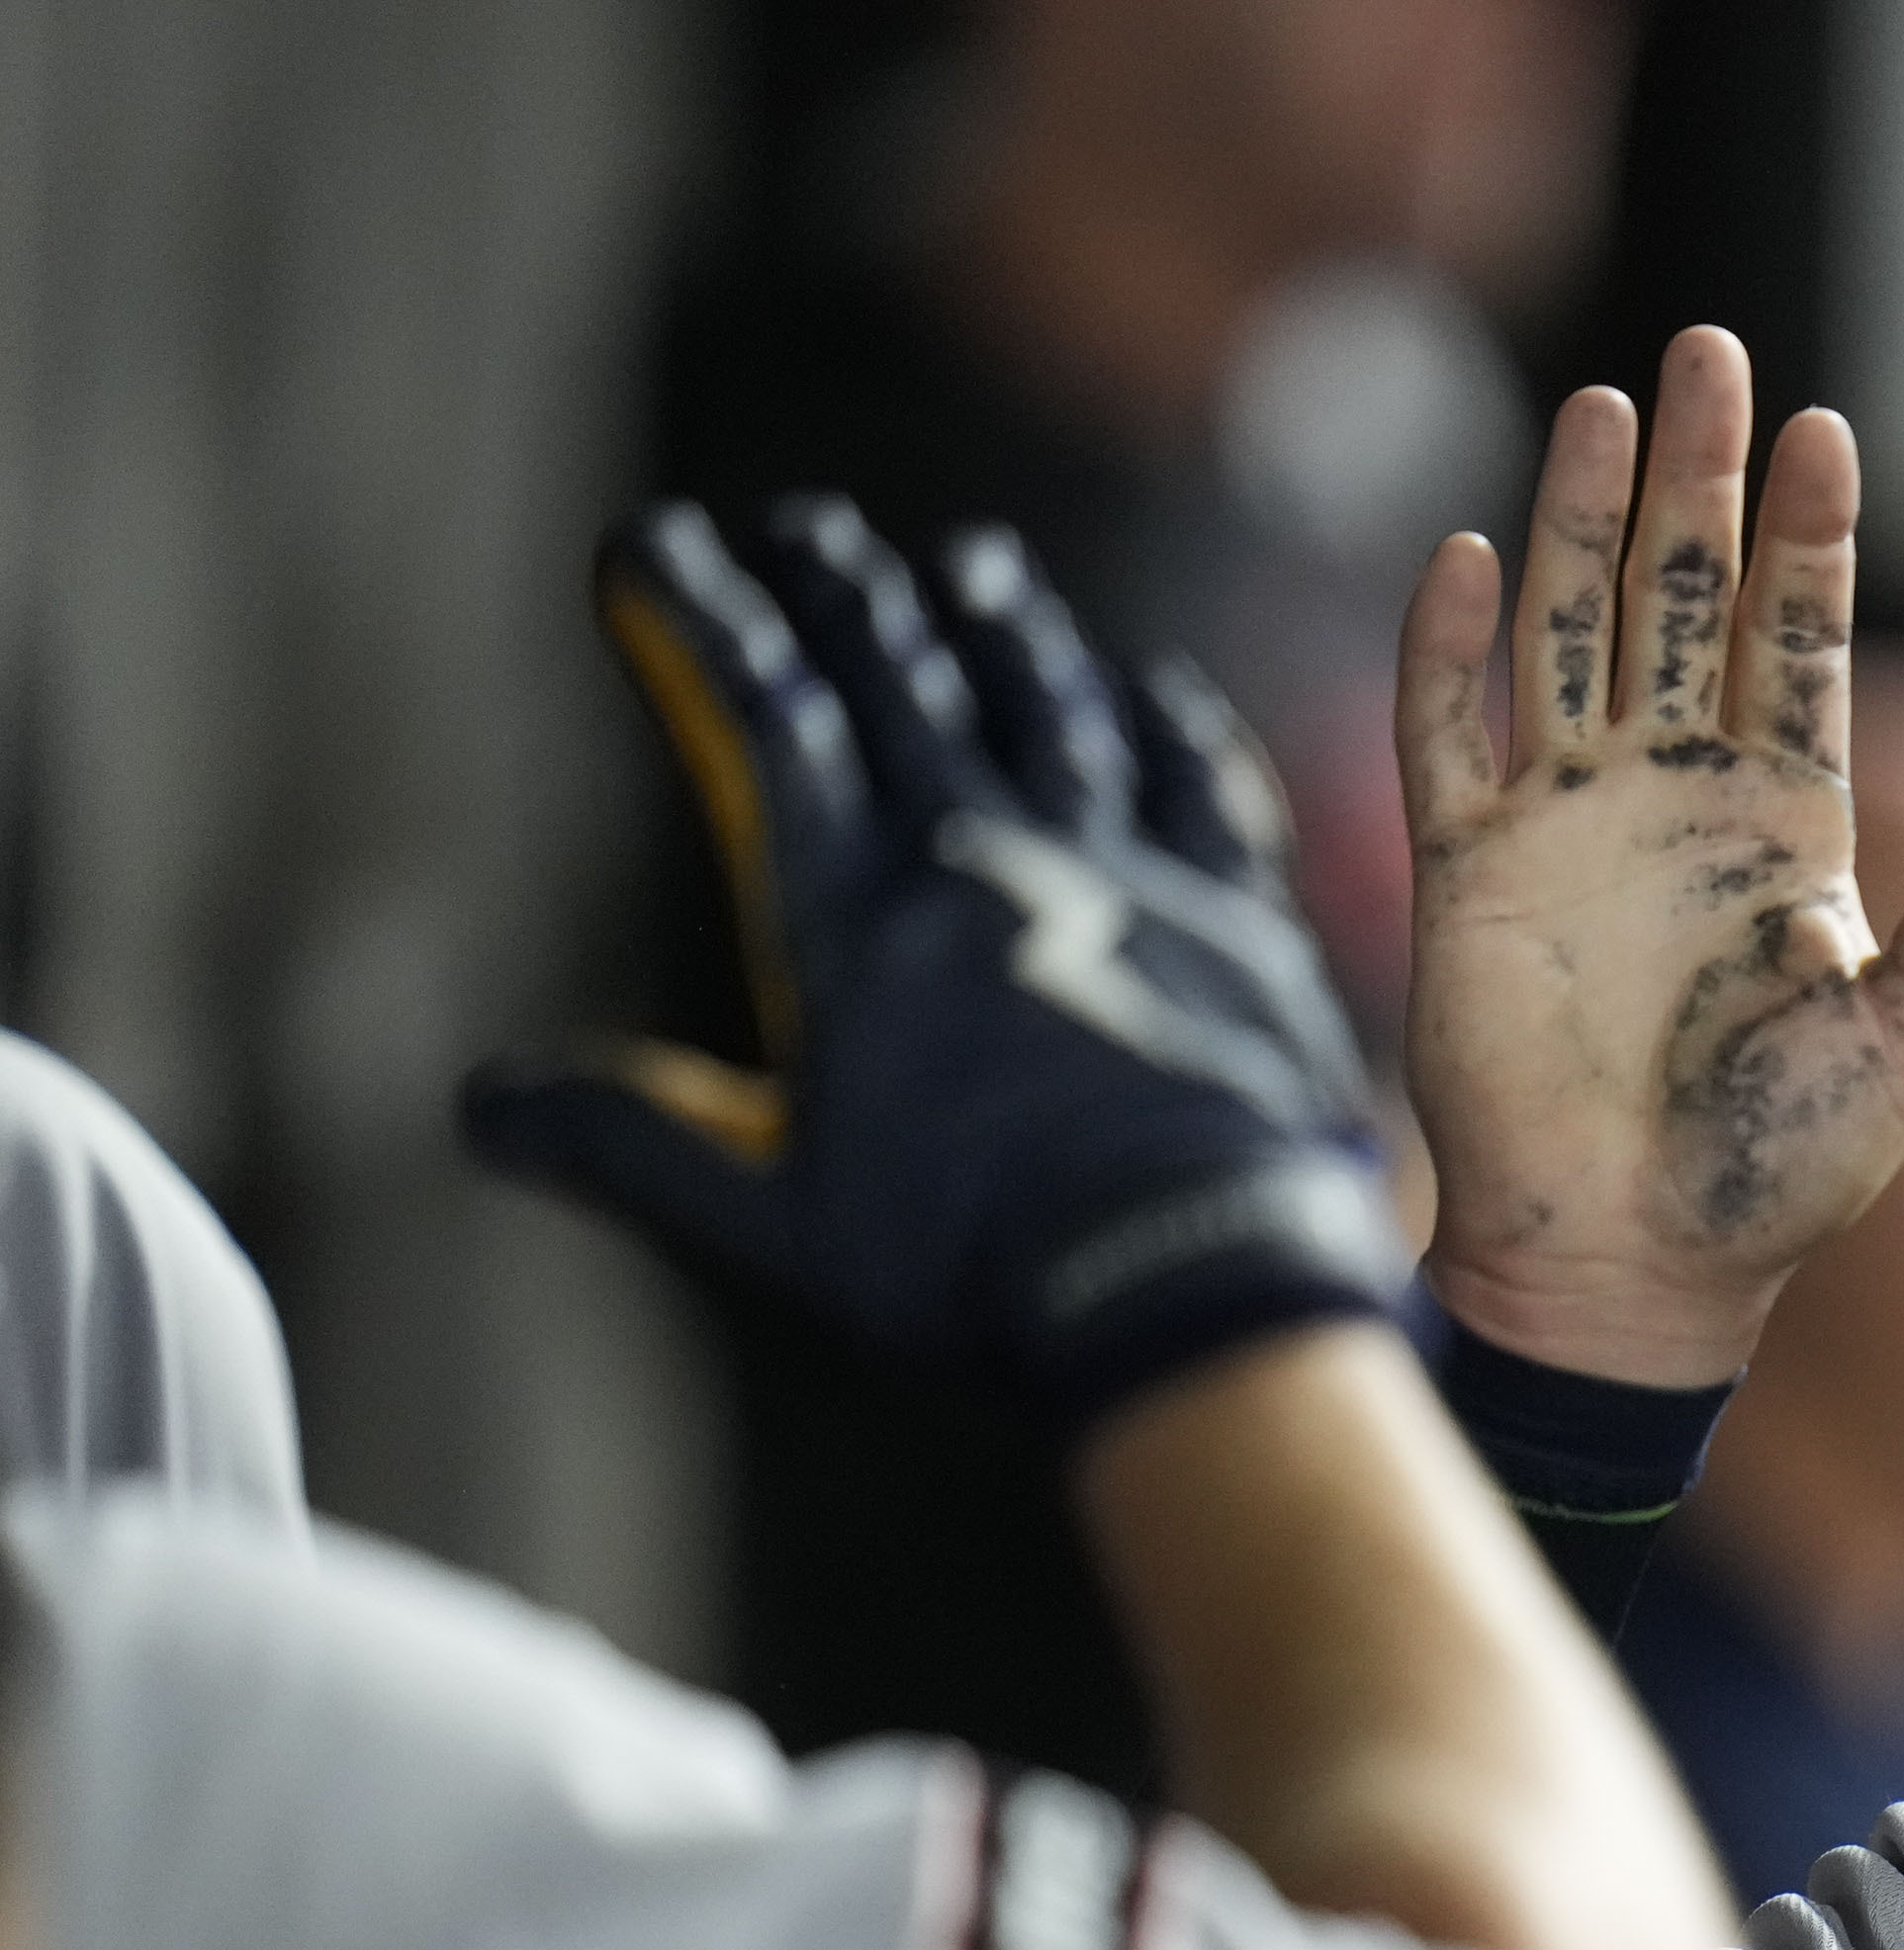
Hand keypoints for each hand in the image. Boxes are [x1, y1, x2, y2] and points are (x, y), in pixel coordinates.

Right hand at [470, 502, 1400, 1429]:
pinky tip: (1152, 691)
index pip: (758, 715)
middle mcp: (986, 859)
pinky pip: (1197, 783)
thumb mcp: (779, 1225)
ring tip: (971, 567)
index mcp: (855, 917)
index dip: (697, 615)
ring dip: (1001, 625)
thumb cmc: (977, 1272)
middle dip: (839, 588)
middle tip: (806, 529)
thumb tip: (486, 1105)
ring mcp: (1125, 874)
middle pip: (900, 679)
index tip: (649, 549)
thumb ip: (635, 1146)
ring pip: (1049, 703)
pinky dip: (1165, 724)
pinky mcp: (1239, 918)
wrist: (1196, 1288)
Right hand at [1399, 328, 1903, 1387]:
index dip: (1808, 537)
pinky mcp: (1468, 869)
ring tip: (1599, 410)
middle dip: (1693, 481)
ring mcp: (1567, 822)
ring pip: (1566, 629)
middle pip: (1681, 597)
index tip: (1822, 428)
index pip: (1797, 641)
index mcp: (1786, 822)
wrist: (1639, 1269)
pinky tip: (1467, 554)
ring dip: (1575, 521)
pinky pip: (1449, 728)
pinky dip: (1449, 644)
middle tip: (1705, 351)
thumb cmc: (1786, 1172)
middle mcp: (1674, 796)